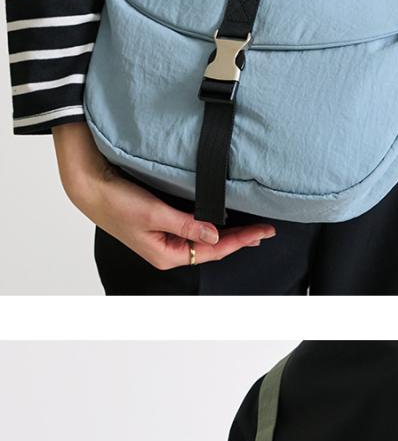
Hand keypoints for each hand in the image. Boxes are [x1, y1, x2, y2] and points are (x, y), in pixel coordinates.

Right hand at [52, 121, 275, 269]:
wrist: (89, 186)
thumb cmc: (115, 201)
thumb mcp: (154, 213)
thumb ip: (186, 224)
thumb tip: (215, 233)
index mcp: (167, 254)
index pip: (213, 249)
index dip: (240, 240)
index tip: (262, 231)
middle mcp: (167, 249)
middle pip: (212, 247)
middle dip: (239, 239)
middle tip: (265, 230)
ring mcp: (164, 237)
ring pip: (203, 238)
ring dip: (226, 232)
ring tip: (251, 229)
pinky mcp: (160, 223)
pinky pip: (192, 227)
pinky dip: (209, 223)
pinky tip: (221, 219)